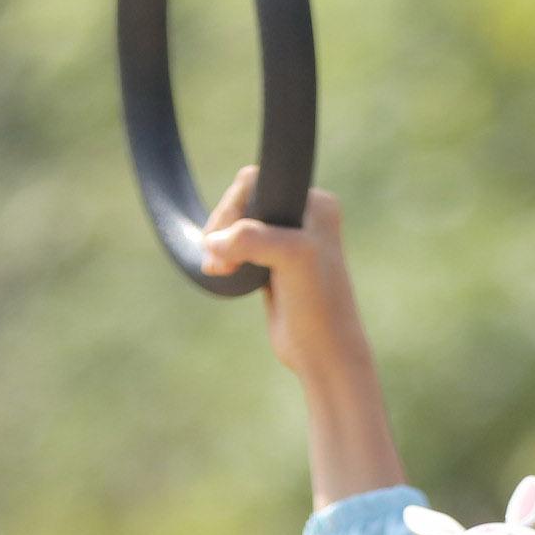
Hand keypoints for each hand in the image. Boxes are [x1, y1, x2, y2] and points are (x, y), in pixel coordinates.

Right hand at [202, 174, 371, 392]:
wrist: (322, 353)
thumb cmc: (317, 304)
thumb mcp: (291, 257)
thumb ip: (252, 237)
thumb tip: (211, 242)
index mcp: (317, 204)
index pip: (257, 181)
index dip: (234, 207)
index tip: (228, 239)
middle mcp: (304, 217)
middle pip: (242, 202)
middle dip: (223, 228)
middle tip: (219, 262)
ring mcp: (287, 241)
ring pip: (236, 226)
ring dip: (219, 245)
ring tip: (218, 270)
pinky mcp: (272, 265)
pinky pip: (236, 247)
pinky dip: (223, 258)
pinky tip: (222, 274)